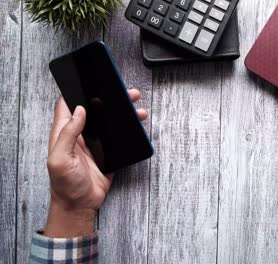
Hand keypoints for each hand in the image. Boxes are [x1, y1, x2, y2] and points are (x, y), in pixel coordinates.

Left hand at [44, 89, 148, 236]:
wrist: (80, 205)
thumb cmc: (64, 185)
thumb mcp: (59, 159)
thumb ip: (67, 134)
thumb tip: (79, 110)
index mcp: (64, 133)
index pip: (68, 106)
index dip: (78, 92)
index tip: (92, 81)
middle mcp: (80, 135)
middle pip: (95, 110)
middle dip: (110, 99)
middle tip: (125, 93)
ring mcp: (95, 143)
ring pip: (110, 122)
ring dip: (123, 114)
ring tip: (137, 108)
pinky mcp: (108, 153)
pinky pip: (119, 138)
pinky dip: (128, 131)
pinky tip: (136, 126)